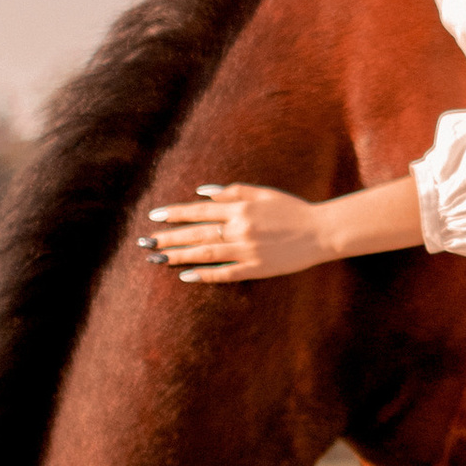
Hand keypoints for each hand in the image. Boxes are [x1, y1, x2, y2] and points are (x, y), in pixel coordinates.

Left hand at [143, 184, 329, 283]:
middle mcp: (240, 228)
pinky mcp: (256, 268)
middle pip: (197, 233)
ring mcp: (247, 250)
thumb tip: (201, 192)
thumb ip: (232, 191)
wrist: (320, 232)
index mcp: (240, 208)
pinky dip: (204, 274)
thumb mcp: (263, 193)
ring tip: (157, 258)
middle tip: (145, 243)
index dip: (175, 214)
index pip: (199, 211)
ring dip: (178, 256)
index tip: (154, 217)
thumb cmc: (291, 209)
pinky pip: (225, 273)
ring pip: (205, 253)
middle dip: (168, 238)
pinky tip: (185, 275)